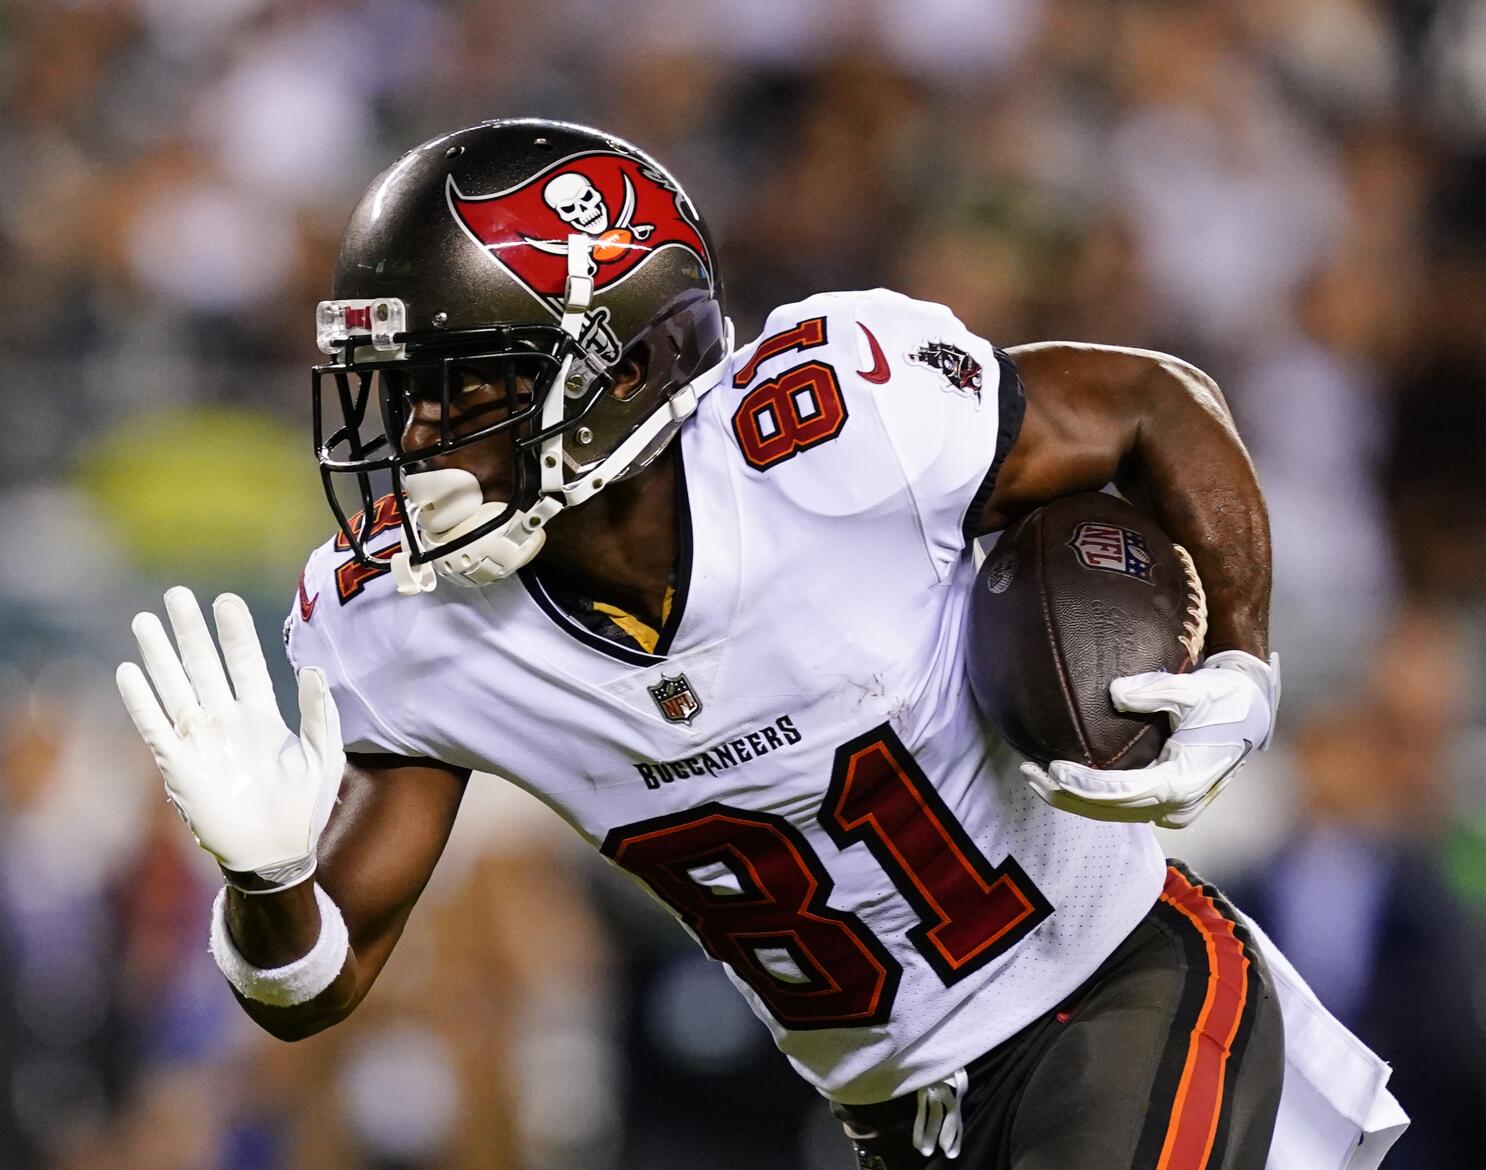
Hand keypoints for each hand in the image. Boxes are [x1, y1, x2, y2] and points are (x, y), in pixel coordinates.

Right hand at [116, 587, 343, 888]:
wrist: (276, 854)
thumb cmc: (303, 807)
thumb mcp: (323, 755)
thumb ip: (320, 712)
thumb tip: (313, 667)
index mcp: (263, 716)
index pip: (245, 664)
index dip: (235, 633)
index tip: (225, 600)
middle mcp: (228, 722)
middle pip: (204, 667)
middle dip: (190, 631)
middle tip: (176, 594)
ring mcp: (202, 741)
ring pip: (176, 688)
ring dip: (160, 656)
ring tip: (145, 621)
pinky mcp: (179, 766)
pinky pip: (156, 727)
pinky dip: (142, 701)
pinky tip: (129, 672)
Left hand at [1020, 650, 1278, 828]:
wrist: (1254, 711)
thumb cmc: (1226, 696)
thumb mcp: (1196, 688)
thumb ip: (1156, 689)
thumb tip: (1115, 693)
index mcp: (1184, 782)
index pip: (1123, 792)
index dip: (1084, 786)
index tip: (1053, 769)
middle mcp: (1178, 805)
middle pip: (1109, 810)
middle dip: (1065, 796)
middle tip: (1028, 773)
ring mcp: (1173, 809)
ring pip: (1112, 813)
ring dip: (1072, 799)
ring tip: (1033, 776)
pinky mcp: (1167, 802)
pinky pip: (1122, 805)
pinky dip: (1091, 796)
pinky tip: (1062, 778)